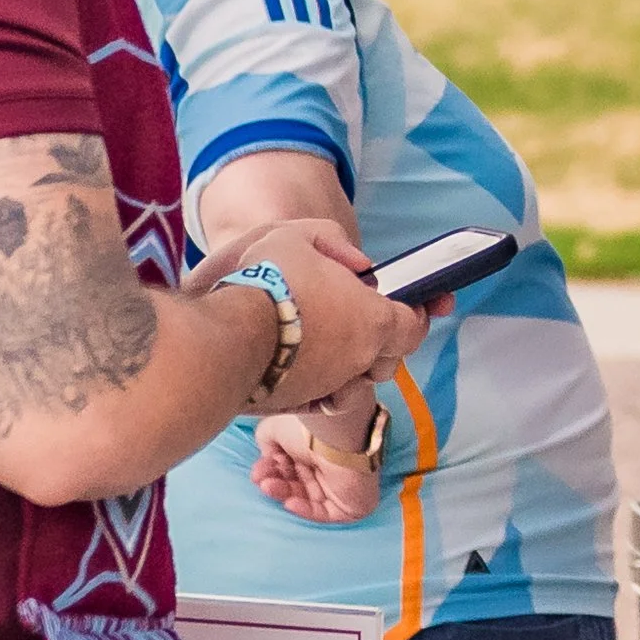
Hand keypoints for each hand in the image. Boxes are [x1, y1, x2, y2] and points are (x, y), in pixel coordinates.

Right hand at [218, 217, 439, 410]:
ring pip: (357, 378)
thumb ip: (334, 243)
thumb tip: (359, 266)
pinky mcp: (300, 403)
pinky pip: (324, 394)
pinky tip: (301, 360)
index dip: (417, 313)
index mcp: (372, 320)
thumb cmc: (263, 284)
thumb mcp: (296, 236)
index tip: (413, 304)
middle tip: (365, 318)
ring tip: (328, 336)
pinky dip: (322, 380)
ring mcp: (330, 386)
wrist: (222, 342)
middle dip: (385, 340)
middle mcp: (359, 360)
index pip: (414, 325)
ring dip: (352, 360)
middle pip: (389, 357)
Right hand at [249, 414, 383, 523]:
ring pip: (306, 497)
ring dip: (284, 494)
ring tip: (268, 487)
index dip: (271, 469)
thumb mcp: (276, 426)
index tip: (257, 471)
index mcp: (314, 445)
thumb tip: (267, 457)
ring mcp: (340, 485)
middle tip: (261, 480)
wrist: (337, 431)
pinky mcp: (351, 504)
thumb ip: (266, 440)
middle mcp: (327, 464)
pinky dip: (304, 510)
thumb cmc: (308, 426)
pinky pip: (323, 513)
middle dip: (275, 482)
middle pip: (296, 482)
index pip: (290, 464)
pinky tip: (289, 502)